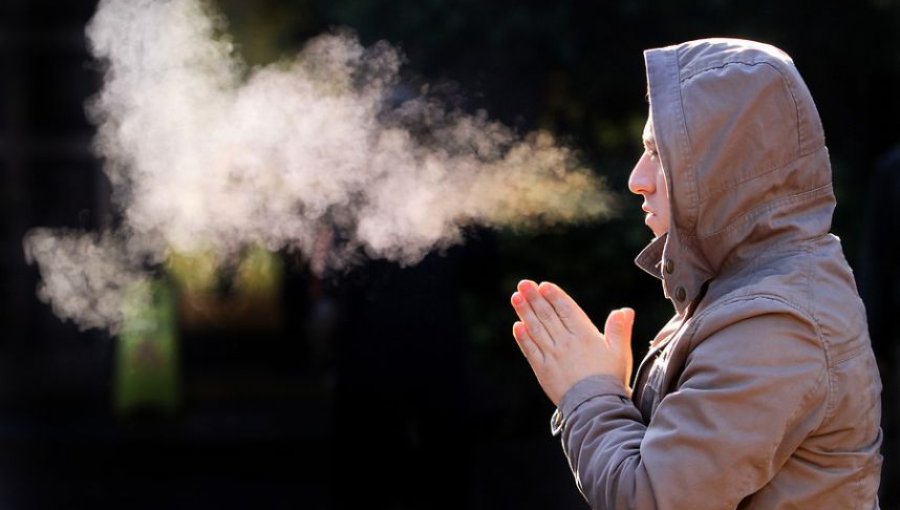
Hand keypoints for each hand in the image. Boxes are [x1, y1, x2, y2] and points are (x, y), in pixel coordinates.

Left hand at [510, 279, 633, 405]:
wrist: (596, 407)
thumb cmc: (611, 378)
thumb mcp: (620, 352)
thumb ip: (619, 329)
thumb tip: (625, 310)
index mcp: (584, 336)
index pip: (566, 310)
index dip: (554, 296)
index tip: (543, 285)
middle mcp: (566, 343)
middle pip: (547, 316)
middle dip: (535, 298)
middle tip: (523, 284)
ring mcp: (552, 356)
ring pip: (536, 330)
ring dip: (525, 313)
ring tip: (516, 298)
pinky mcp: (543, 371)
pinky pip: (530, 351)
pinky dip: (523, 338)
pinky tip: (517, 327)